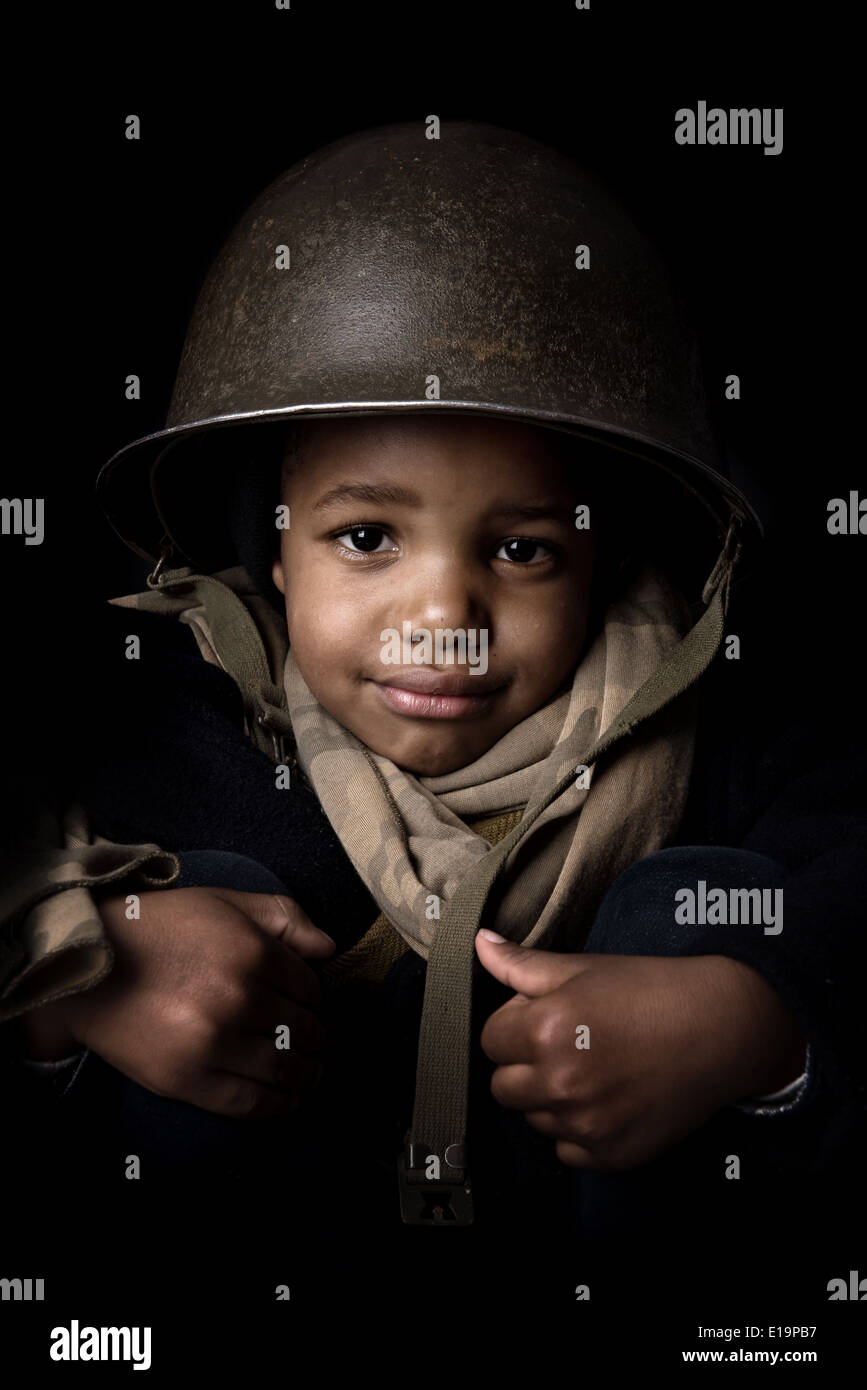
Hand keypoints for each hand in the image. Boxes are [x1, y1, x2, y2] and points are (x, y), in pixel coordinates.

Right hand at [45, 887, 335, 1118]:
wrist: (88, 967)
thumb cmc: (159, 928)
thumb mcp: (224, 902)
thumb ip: (284, 916)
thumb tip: (330, 948)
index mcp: (252, 952)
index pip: (310, 988)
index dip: (316, 999)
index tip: (311, 1006)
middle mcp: (239, 998)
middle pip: (302, 1029)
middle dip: (315, 1038)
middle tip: (315, 1043)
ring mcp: (214, 1042)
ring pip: (284, 1069)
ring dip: (306, 1075)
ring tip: (310, 1074)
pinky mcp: (187, 1079)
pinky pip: (249, 1102)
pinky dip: (277, 1106)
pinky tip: (287, 1101)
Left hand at [474, 931, 806, 1170]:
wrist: (722, 1028)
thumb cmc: (651, 990)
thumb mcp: (583, 968)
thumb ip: (521, 964)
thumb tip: (478, 943)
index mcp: (546, 1031)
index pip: (490, 1040)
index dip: (514, 1025)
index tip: (544, 1018)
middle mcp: (561, 1084)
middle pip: (503, 1086)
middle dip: (523, 1064)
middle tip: (565, 1044)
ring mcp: (586, 1125)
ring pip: (534, 1119)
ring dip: (550, 1098)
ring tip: (591, 1069)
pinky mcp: (612, 1154)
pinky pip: (567, 1150)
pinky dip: (578, 1131)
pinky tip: (607, 1099)